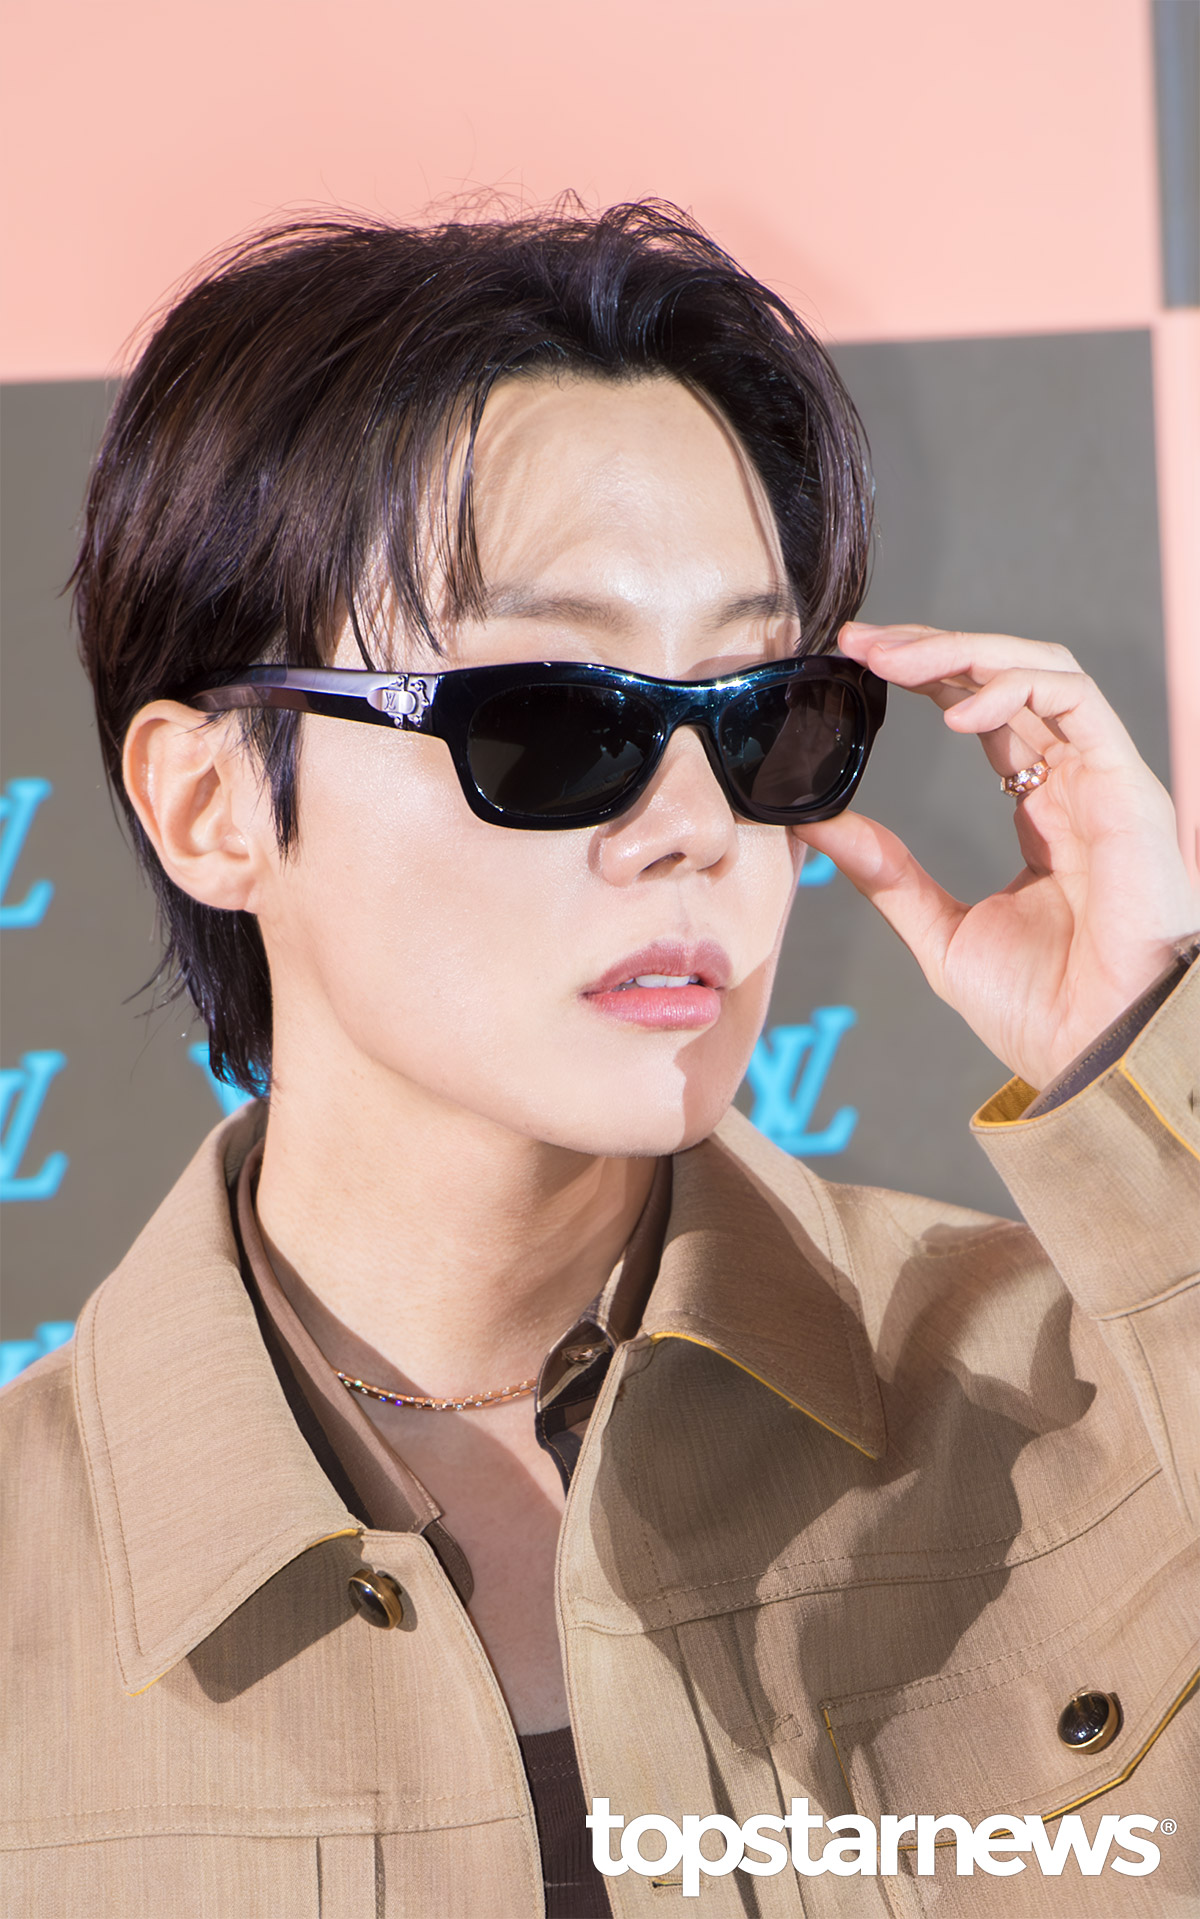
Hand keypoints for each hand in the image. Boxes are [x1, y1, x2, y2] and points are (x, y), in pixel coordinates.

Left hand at [795, 622, 1199, 1089]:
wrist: (1098, 1054)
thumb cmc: (1039, 1008)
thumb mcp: (939, 930)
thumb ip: (886, 873)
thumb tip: (818, 825)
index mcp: (1039, 810)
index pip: (983, 710)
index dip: (924, 676)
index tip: (855, 663)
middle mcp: (1075, 784)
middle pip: (1007, 676)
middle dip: (932, 647)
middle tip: (860, 642)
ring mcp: (1105, 781)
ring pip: (1041, 670)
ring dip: (964, 651)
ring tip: (894, 661)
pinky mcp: (1129, 787)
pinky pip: (1076, 702)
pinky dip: (1014, 687)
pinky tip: (956, 710)